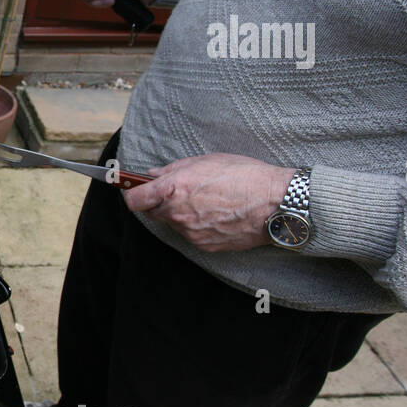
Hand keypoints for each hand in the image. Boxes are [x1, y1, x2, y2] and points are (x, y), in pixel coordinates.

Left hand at [121, 154, 294, 251]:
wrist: (275, 203)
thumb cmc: (244, 176)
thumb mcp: (206, 161)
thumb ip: (174, 169)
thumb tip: (153, 174)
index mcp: (174, 188)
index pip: (134, 200)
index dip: (131, 195)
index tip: (134, 191)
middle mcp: (178, 213)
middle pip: (153, 213)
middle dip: (161, 204)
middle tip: (182, 193)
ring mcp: (190, 232)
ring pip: (175, 224)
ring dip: (182, 215)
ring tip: (209, 202)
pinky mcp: (204, 245)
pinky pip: (192, 235)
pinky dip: (198, 226)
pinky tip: (218, 215)